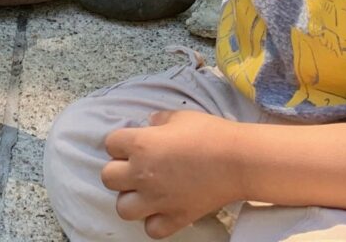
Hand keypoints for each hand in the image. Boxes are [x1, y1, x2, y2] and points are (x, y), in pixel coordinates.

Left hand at [101, 110, 243, 238]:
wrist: (237, 161)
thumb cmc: (209, 132)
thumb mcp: (180, 116)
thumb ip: (159, 120)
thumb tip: (150, 124)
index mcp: (141, 144)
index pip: (111, 143)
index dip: (121, 142)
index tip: (133, 142)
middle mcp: (142, 174)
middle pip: (108, 177)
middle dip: (119, 170)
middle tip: (135, 166)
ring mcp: (157, 200)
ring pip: (123, 208)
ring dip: (131, 198)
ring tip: (145, 190)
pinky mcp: (174, 218)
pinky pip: (151, 229)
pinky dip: (154, 221)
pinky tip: (163, 208)